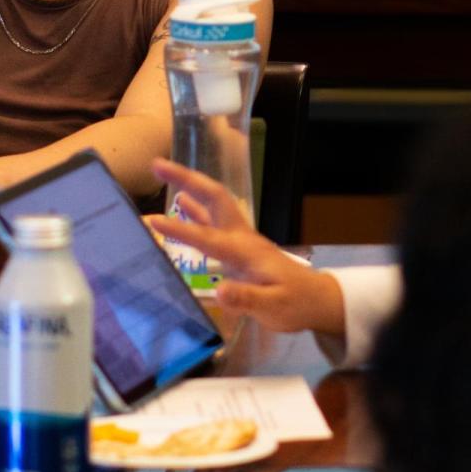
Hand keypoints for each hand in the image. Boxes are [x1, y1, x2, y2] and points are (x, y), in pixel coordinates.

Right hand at [149, 158, 344, 337]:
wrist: (317, 299)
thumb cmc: (296, 303)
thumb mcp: (273, 306)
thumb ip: (247, 298)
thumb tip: (220, 291)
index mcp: (245, 250)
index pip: (208, 237)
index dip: (180, 230)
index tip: (153, 221)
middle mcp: (241, 237)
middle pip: (214, 198)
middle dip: (187, 179)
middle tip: (157, 165)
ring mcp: (240, 240)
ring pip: (213, 205)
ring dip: (189, 187)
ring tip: (161, 174)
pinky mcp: (239, 247)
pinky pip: (214, 221)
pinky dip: (196, 209)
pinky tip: (183, 204)